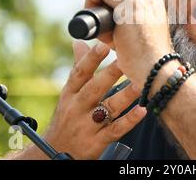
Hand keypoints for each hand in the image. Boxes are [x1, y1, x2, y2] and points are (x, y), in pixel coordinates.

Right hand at [41, 40, 146, 159]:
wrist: (53, 154)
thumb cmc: (67, 118)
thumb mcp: (68, 94)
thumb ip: (78, 68)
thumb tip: (79, 42)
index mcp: (70, 94)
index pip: (79, 73)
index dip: (91, 59)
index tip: (103, 45)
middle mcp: (76, 108)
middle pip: (94, 89)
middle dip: (110, 74)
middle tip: (126, 60)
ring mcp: (86, 126)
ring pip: (107, 108)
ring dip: (125, 96)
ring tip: (140, 84)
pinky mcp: (96, 142)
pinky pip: (115, 130)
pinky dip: (129, 121)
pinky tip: (142, 111)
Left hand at [84, 0, 173, 89]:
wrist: (156, 71)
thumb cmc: (146, 62)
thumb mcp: (138, 38)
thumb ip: (126, 28)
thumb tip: (102, 28)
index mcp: (156, 4)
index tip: (105, 9)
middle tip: (95, 10)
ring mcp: (141, 0)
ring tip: (91, 11)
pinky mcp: (129, 6)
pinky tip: (88, 10)